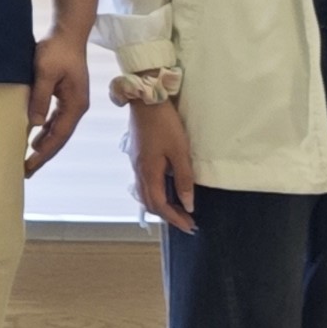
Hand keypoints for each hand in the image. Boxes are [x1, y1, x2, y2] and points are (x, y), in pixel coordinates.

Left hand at [26, 32, 94, 175]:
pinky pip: (55, 120)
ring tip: (28, 160)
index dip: (43, 154)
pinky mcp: (66, 96)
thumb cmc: (57, 50)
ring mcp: (72, 102)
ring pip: (57, 130)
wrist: (68, 33)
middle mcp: (76, 107)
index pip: (58, 137)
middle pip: (59, 138)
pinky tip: (34, 138)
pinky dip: (45, 131)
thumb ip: (40, 98)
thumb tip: (33, 125)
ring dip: (44, 145)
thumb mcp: (45, 73)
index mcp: (75, 105)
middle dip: (43, 155)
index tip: (29, 166)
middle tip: (25, 171)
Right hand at [128, 97, 198, 233]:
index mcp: (149, 173)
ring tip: (177, 210)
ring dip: (161, 206)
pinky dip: (155, 195)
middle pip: (150, 203)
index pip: (160, 205)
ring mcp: (136, 165)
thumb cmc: (164, 125)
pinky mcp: (138, 158)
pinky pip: (144, 185)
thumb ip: (183, 179)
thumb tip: (188, 204)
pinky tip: (166, 191)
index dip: (175, 219)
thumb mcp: (180, 151)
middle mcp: (139, 172)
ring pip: (145, 195)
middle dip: (168, 216)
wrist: (145, 101)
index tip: (190, 226)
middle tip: (187, 222)